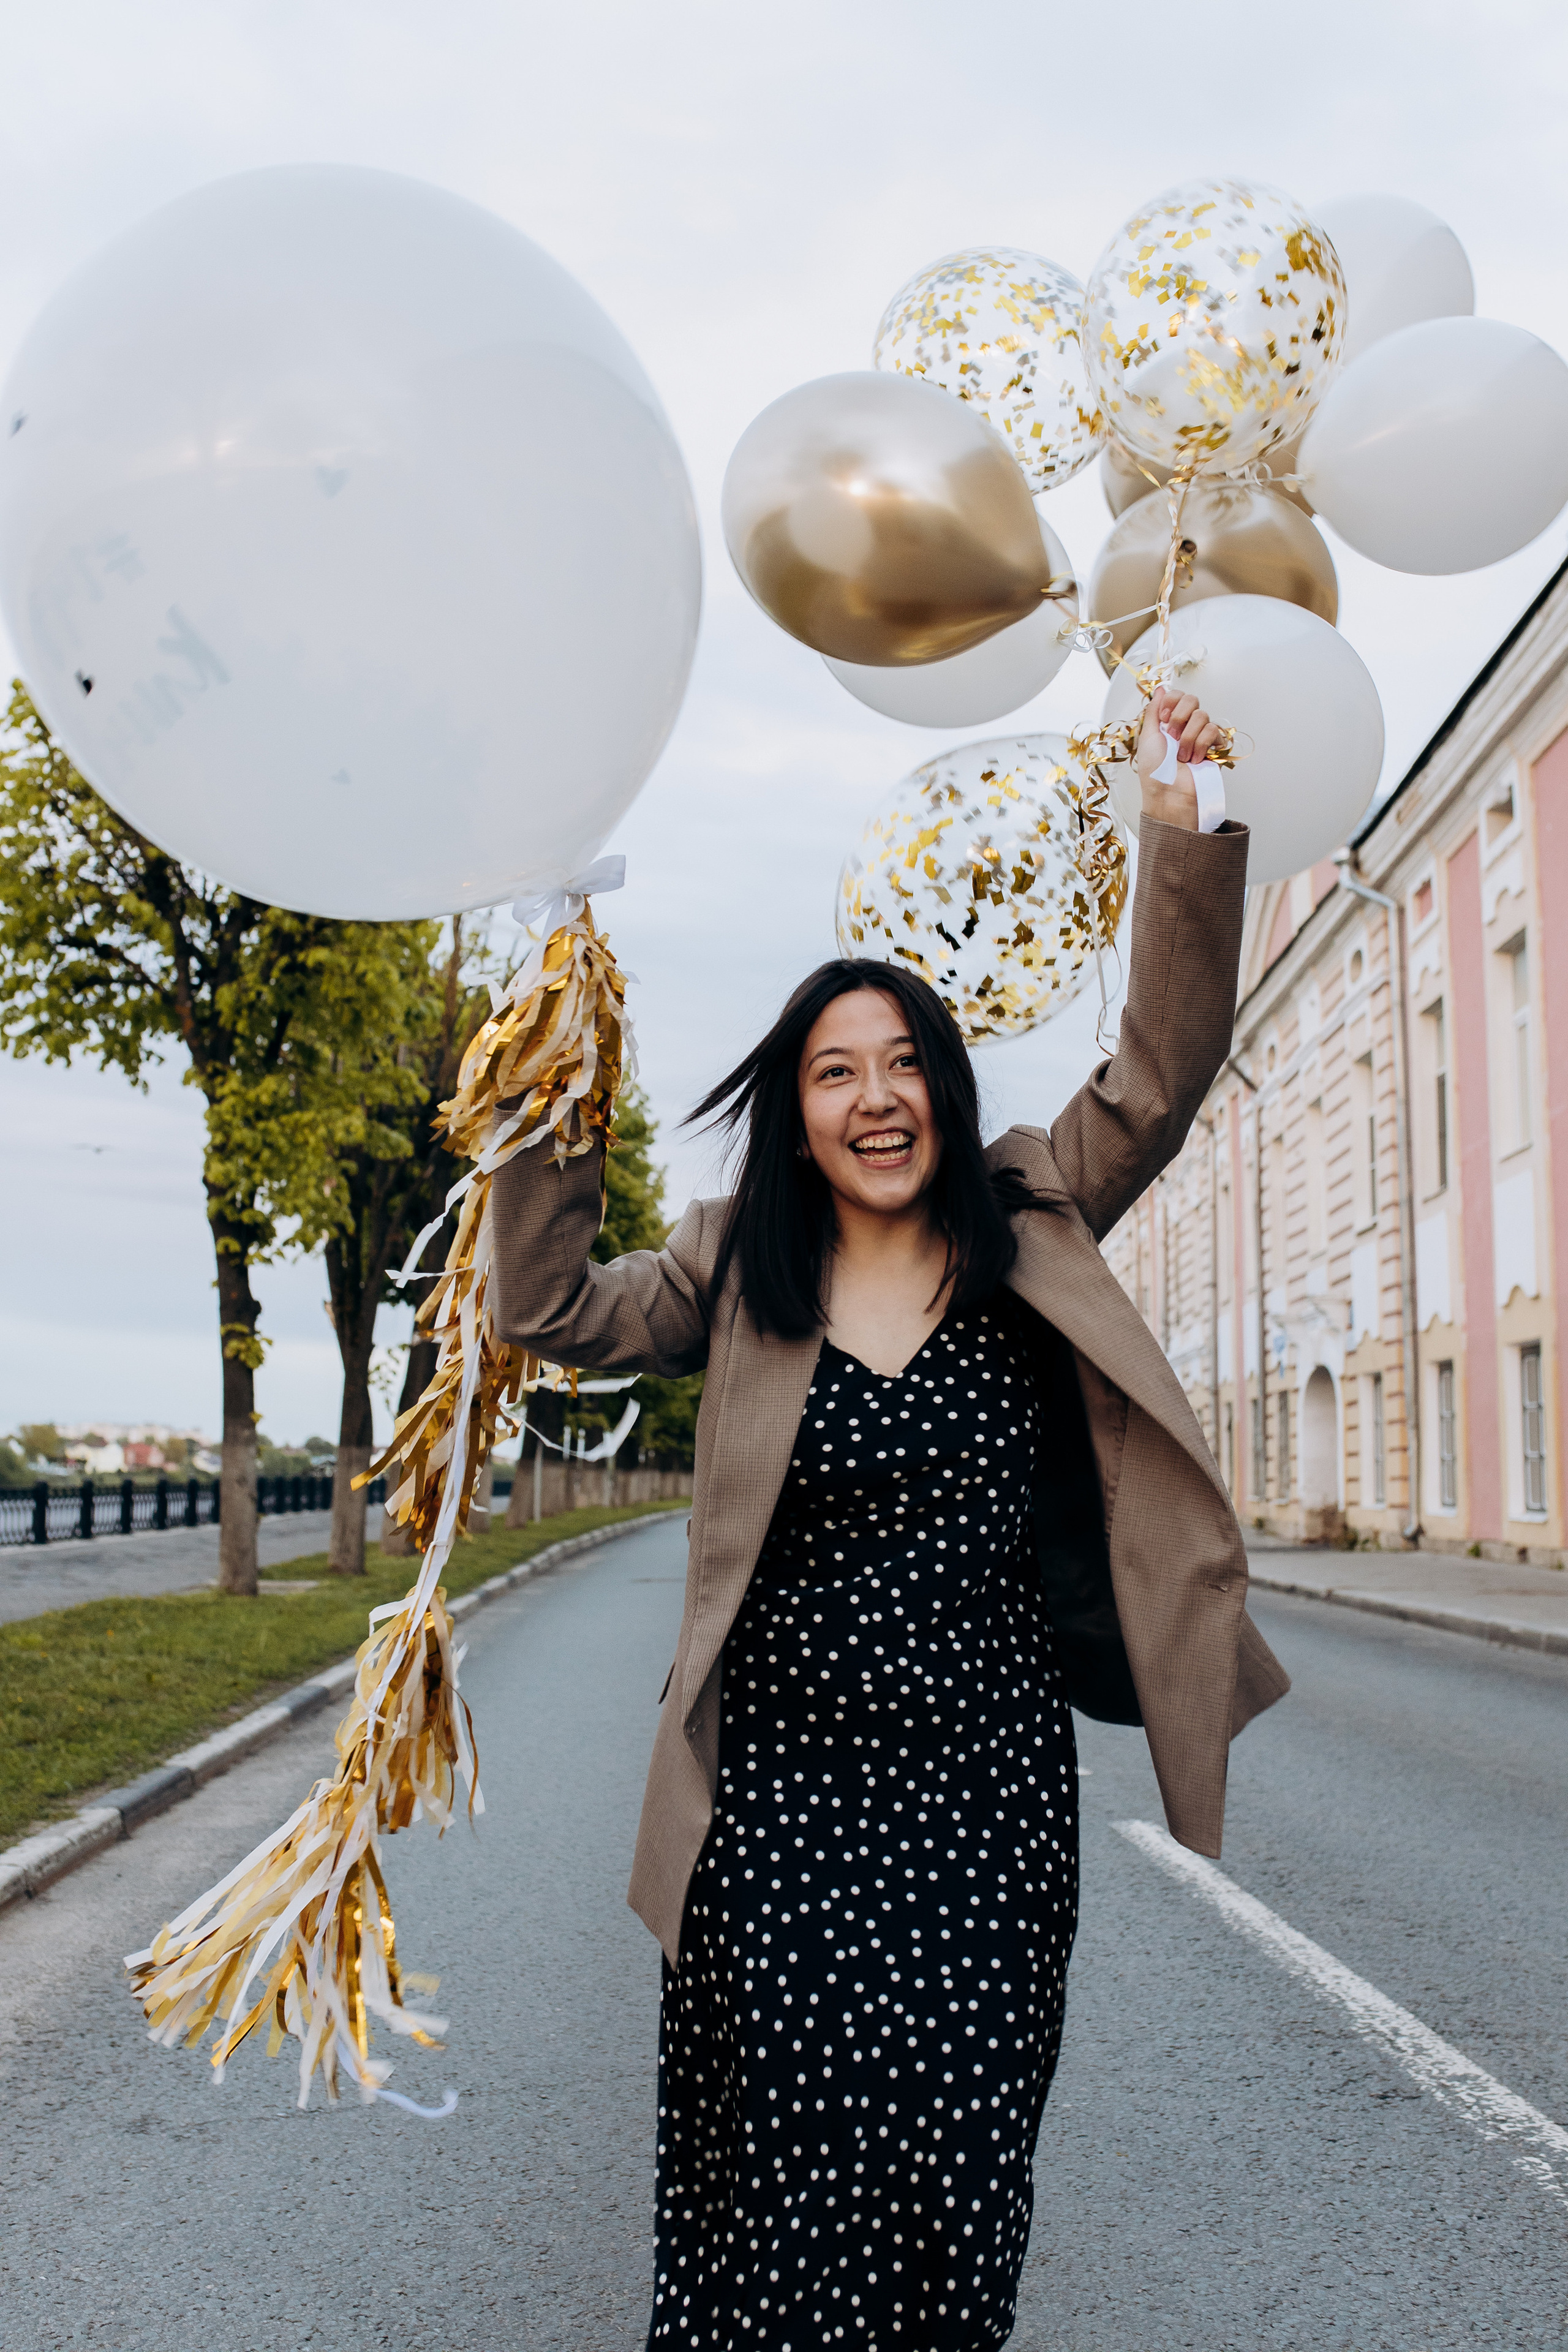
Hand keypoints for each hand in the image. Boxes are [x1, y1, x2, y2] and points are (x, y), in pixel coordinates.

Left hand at [1135, 688, 1224, 832]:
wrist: (1169, 793)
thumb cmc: (1154, 771)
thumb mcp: (1147, 736)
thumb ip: (1154, 710)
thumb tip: (1160, 688)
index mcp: (1168, 722)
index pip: (1177, 695)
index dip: (1171, 702)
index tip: (1163, 718)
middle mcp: (1185, 725)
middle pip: (1192, 700)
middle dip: (1179, 718)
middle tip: (1172, 737)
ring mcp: (1200, 735)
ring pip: (1202, 716)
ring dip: (1188, 737)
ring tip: (1182, 756)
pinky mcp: (1213, 747)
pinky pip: (1213, 731)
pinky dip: (1201, 745)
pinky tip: (1194, 759)